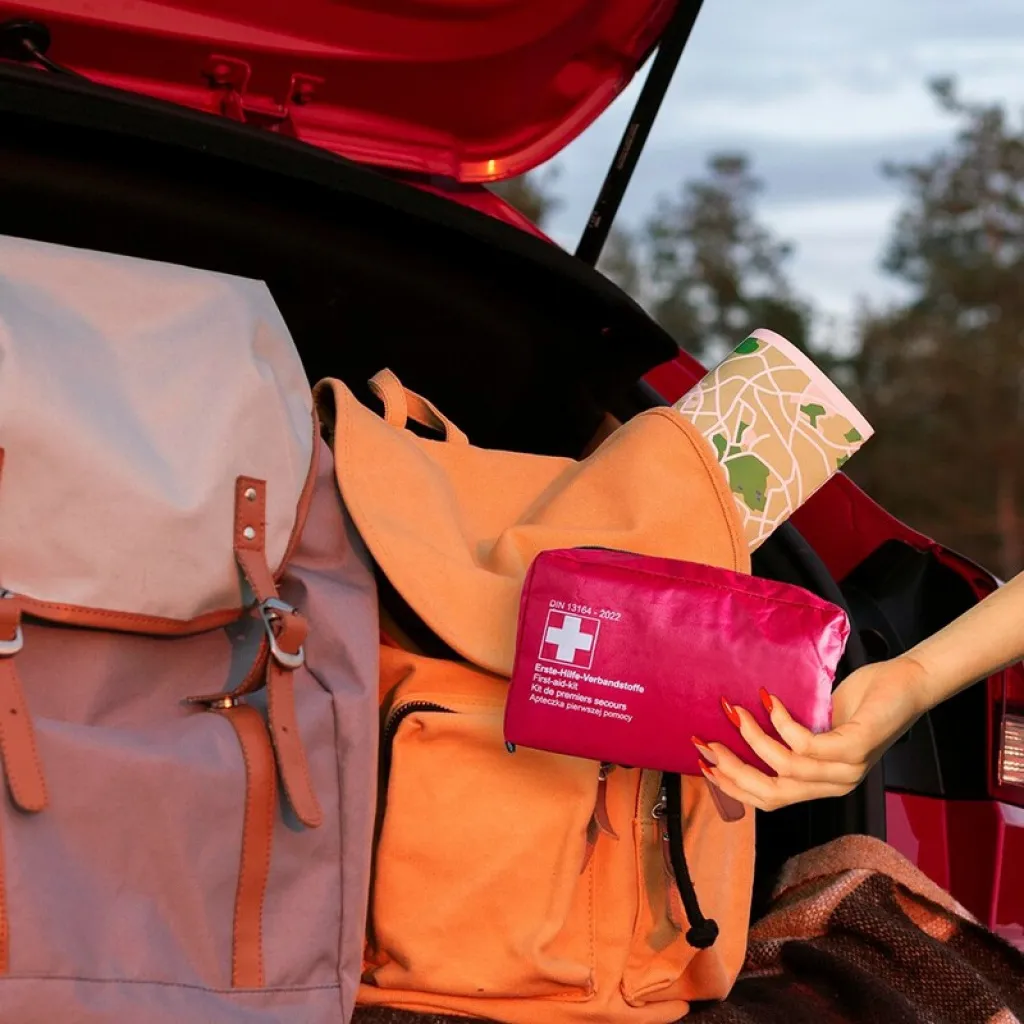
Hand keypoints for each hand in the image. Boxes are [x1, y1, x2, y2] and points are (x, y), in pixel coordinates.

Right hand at [693, 656, 926, 811]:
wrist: (908, 685)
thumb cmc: (863, 702)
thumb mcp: (819, 726)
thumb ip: (791, 738)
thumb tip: (740, 726)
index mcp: (823, 785)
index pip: (770, 801)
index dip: (734, 788)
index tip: (705, 765)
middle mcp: (835, 785)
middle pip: (773, 793)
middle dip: (733, 770)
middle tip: (708, 743)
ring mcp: (848, 769)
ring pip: (786, 768)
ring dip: (753, 738)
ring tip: (736, 711)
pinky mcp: (857, 747)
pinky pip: (806, 745)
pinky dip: (781, 722)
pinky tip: (769, 700)